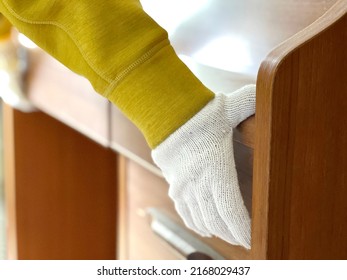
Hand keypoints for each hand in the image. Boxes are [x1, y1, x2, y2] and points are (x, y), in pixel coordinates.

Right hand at [152, 85, 255, 248]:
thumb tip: (271, 93)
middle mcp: (198, 182)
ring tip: (226, 235)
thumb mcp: (230, 107)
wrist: (166, 114)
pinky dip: (195, 223)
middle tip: (243, 240)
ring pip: (199, 218)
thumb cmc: (201, 113)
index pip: (230, 209)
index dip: (241, 228)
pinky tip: (203, 228)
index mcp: (216, 168)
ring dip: (214, 230)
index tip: (251, 238)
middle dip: (231, 233)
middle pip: (216, 220)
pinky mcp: (174, 185)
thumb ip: (251, 104)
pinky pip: (184, 212)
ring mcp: (183, 186)